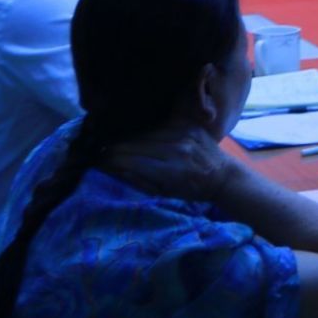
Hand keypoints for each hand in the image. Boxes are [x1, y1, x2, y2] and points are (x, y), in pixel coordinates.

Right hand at [99, 123, 240, 203]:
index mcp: (170, 169)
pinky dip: (145, 133)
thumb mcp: (162, 193)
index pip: (129, 160)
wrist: (222, 175)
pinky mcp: (188, 124)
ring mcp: (183, 133)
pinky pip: (159, 126)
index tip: (95, 161)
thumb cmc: (191, 190)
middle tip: (98, 152)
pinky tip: (136, 137)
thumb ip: (137, 180)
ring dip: (127, 139)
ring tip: (113, 144)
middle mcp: (176, 147)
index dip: (108, 160)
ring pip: (144, 133)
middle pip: (133, 143)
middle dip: (113, 148)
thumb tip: (111, 167)